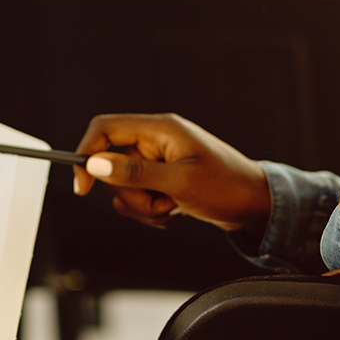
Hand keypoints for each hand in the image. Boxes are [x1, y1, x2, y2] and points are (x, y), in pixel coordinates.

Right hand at [73, 113, 270, 231]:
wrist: (256, 206)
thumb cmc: (227, 187)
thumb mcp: (179, 182)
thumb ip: (134, 173)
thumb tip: (94, 164)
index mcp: (160, 129)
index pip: (105, 128)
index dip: (87, 153)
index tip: (83, 186)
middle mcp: (156, 140)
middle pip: (112, 165)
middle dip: (131, 194)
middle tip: (159, 202)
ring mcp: (159, 160)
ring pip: (125, 187)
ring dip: (144, 206)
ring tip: (173, 207)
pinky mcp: (163, 178)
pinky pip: (140, 197)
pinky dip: (153, 211)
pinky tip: (176, 211)